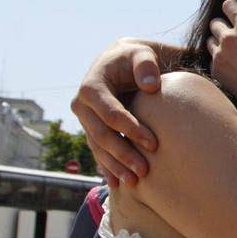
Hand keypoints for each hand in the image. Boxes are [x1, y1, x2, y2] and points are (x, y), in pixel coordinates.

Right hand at [70, 38, 161, 187]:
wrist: (123, 64)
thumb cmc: (135, 58)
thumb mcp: (141, 54)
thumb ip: (146, 64)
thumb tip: (149, 86)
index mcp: (91, 87)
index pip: (110, 113)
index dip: (130, 130)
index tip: (154, 143)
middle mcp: (82, 106)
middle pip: (102, 135)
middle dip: (123, 154)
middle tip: (145, 170)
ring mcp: (85, 120)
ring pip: (98, 148)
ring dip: (115, 166)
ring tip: (136, 181)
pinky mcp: (91, 130)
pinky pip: (97, 152)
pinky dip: (108, 168)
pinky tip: (118, 183)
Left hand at [209, 0, 236, 97]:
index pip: (228, 5)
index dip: (233, 8)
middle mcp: (228, 37)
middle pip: (215, 22)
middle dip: (224, 25)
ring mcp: (220, 55)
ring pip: (210, 40)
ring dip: (219, 42)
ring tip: (234, 51)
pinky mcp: (216, 71)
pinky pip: (211, 59)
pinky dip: (219, 60)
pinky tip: (233, 66)